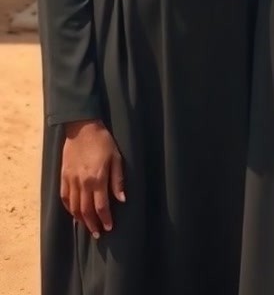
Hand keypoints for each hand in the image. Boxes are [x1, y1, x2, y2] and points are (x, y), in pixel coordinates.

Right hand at [60, 120, 124, 237]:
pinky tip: (74, 213)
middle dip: (92, 224)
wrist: (82, 127)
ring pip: (74, 207)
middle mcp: (82, 183)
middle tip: (98, 234)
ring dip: (80, 220)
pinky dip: (69, 208)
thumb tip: (122, 199)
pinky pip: (64, 197)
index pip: (101, 206)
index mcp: (97, 179)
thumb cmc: (103, 141)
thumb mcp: (116, 158)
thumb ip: (117, 180)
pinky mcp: (63, 176)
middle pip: (86, 210)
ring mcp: (71, 180)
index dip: (105, 219)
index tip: (109, 228)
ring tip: (87, 227)